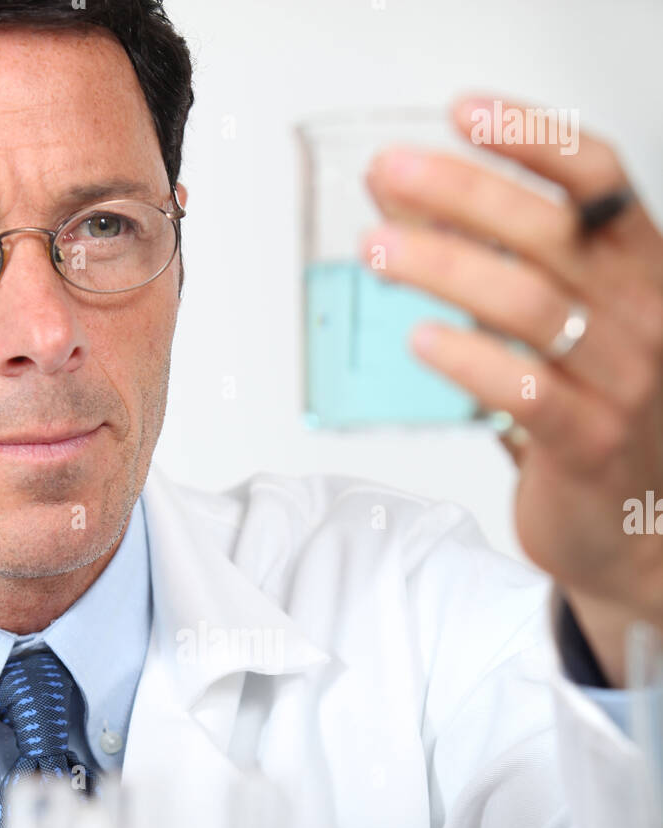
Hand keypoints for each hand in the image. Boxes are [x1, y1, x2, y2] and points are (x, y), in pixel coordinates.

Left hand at [361, 94, 662, 683]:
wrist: (633, 528)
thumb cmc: (593, 416)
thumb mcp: (557, 329)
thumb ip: (493, 266)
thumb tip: (407, 204)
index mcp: (640, 272)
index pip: (599, 179)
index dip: (533, 137)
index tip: (464, 113)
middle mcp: (642, 316)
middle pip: (550, 231)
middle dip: (462, 193)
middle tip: (392, 175)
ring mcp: (622, 380)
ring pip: (528, 303)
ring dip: (444, 267)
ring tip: (378, 253)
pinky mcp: (587, 442)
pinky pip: (524, 389)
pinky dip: (467, 358)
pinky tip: (420, 340)